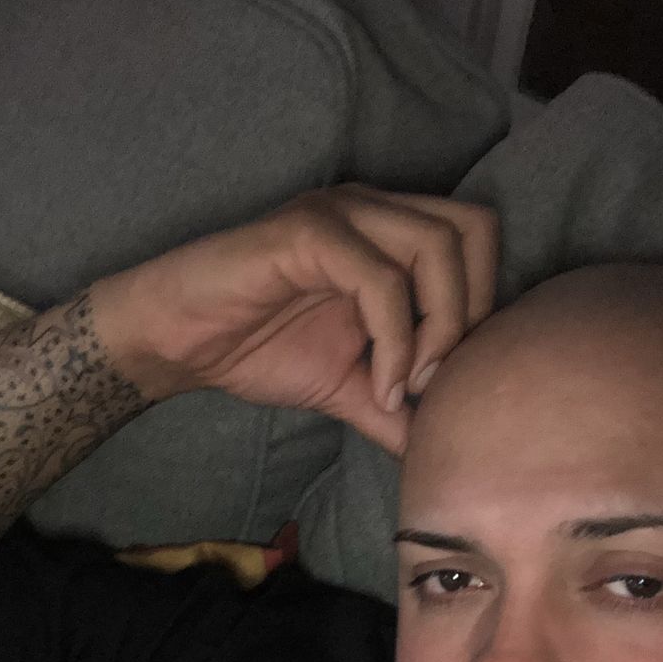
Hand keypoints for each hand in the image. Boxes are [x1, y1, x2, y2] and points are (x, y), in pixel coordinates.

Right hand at [89, 185, 496, 454]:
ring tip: (407, 386)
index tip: (449, 377)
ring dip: (438, 327)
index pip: (479, 238)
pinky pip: (380, 278)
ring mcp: (340, 214)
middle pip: (474, 229)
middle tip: (436, 380)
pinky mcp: (306, 234)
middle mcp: (372, 209)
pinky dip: (395, 339)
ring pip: (435, 246)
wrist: (178, 343)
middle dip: (472, 312)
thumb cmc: (256, 348)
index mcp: (388, 231)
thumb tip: (440, 452)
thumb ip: (396, 410)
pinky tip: (378, 386)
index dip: (484, 305)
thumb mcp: (347, 387)